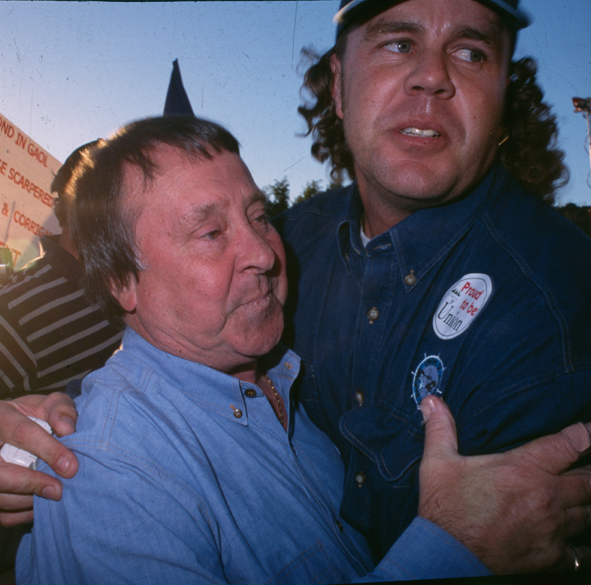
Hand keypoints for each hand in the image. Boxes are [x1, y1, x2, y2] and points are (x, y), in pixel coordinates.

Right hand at [0, 393, 78, 526]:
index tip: (71, 467)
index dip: (48, 450)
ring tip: (53, 496)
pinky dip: (20, 513)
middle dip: (31, 483)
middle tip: (59, 490)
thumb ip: (61, 409)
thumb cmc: (34, 416)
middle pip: (0, 472)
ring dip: (27, 500)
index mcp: (1, 416)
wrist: (9, 428)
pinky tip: (40, 504)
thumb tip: (67, 429)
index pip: (22, 433)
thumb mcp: (48, 404)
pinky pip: (0, 512)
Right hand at [418, 395, 590, 573]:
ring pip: (590, 512)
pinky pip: (582, 551)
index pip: (571, 444)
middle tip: (586, 466)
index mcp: (523, 468)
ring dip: (587, 502)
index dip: (587, 434)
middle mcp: (546, 496)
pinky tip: (577, 537)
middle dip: (590, 470)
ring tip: (583, 495)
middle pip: (589, 480)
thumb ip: (440, 428)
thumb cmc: (445, 508)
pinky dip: (582, 543)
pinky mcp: (552, 555)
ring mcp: (552, 528)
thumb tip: (431, 400)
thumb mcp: (438, 463)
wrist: (447, 557)